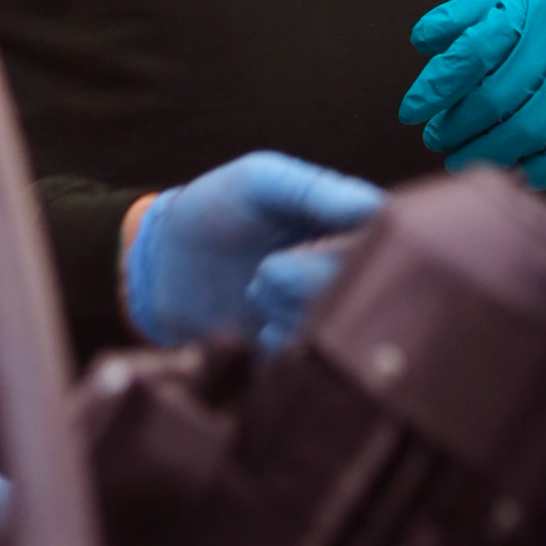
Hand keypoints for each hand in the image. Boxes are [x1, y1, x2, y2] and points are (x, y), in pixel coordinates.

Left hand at [122, 152, 385, 349]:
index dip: (355, 250)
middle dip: (312, 282)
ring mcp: (322, 315)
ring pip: (339, 327)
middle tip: (267, 270)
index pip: (385, 243)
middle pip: (363, 289)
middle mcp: (345, 272)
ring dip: (292, 312)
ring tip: (257, 290)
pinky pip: (312, 364)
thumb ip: (316, 191)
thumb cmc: (212, 207)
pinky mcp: (297, 353)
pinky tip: (258, 330)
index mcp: (347, 225)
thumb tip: (378, 209)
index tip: (312, 246)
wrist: (160, 264)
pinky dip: (283, 347)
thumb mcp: (260, 182)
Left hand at [399, 0, 545, 189]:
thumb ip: (469, 12)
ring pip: (527, 129)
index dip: (437, 86)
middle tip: (436, 138)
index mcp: (534, 5)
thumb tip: (422, 40)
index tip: (412, 111)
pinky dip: (537, 170)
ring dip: (485, 152)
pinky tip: (514, 172)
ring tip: (459, 159)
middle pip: (496, 97)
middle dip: (457, 125)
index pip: (472, 51)